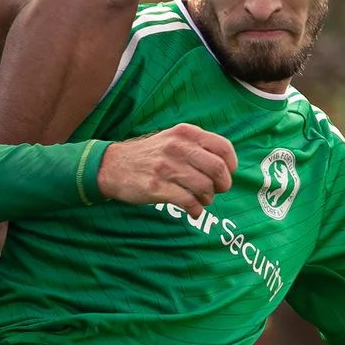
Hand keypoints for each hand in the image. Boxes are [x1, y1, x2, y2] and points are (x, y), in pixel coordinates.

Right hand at [97, 124, 237, 213]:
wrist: (113, 166)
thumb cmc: (148, 155)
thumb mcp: (172, 138)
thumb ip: (196, 146)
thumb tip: (224, 165)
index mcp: (185, 133)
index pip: (223, 147)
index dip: (231, 165)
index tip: (227, 174)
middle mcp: (178, 147)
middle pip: (218, 169)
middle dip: (223, 184)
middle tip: (218, 191)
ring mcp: (167, 167)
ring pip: (205, 187)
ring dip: (208, 199)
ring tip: (201, 200)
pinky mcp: (157, 187)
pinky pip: (188, 202)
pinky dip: (196, 210)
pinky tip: (193, 211)